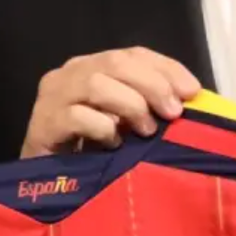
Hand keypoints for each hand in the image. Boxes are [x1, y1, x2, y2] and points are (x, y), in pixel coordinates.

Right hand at [21, 47, 202, 157]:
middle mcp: (70, 73)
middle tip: (172, 113)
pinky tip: (114, 144)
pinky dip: (103, 128)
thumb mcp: (125, 121)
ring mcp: (52, 97)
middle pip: (115, 63)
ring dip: (130, 105)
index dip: (166, 68)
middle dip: (152, 85)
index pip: (134, 54)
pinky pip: (77, 116)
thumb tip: (190, 101)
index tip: (192, 91)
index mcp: (92, 65)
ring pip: (95, 83)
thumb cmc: (90, 149)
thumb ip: (148, 104)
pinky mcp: (42, 124)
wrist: (43, 182)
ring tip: (147, 131)